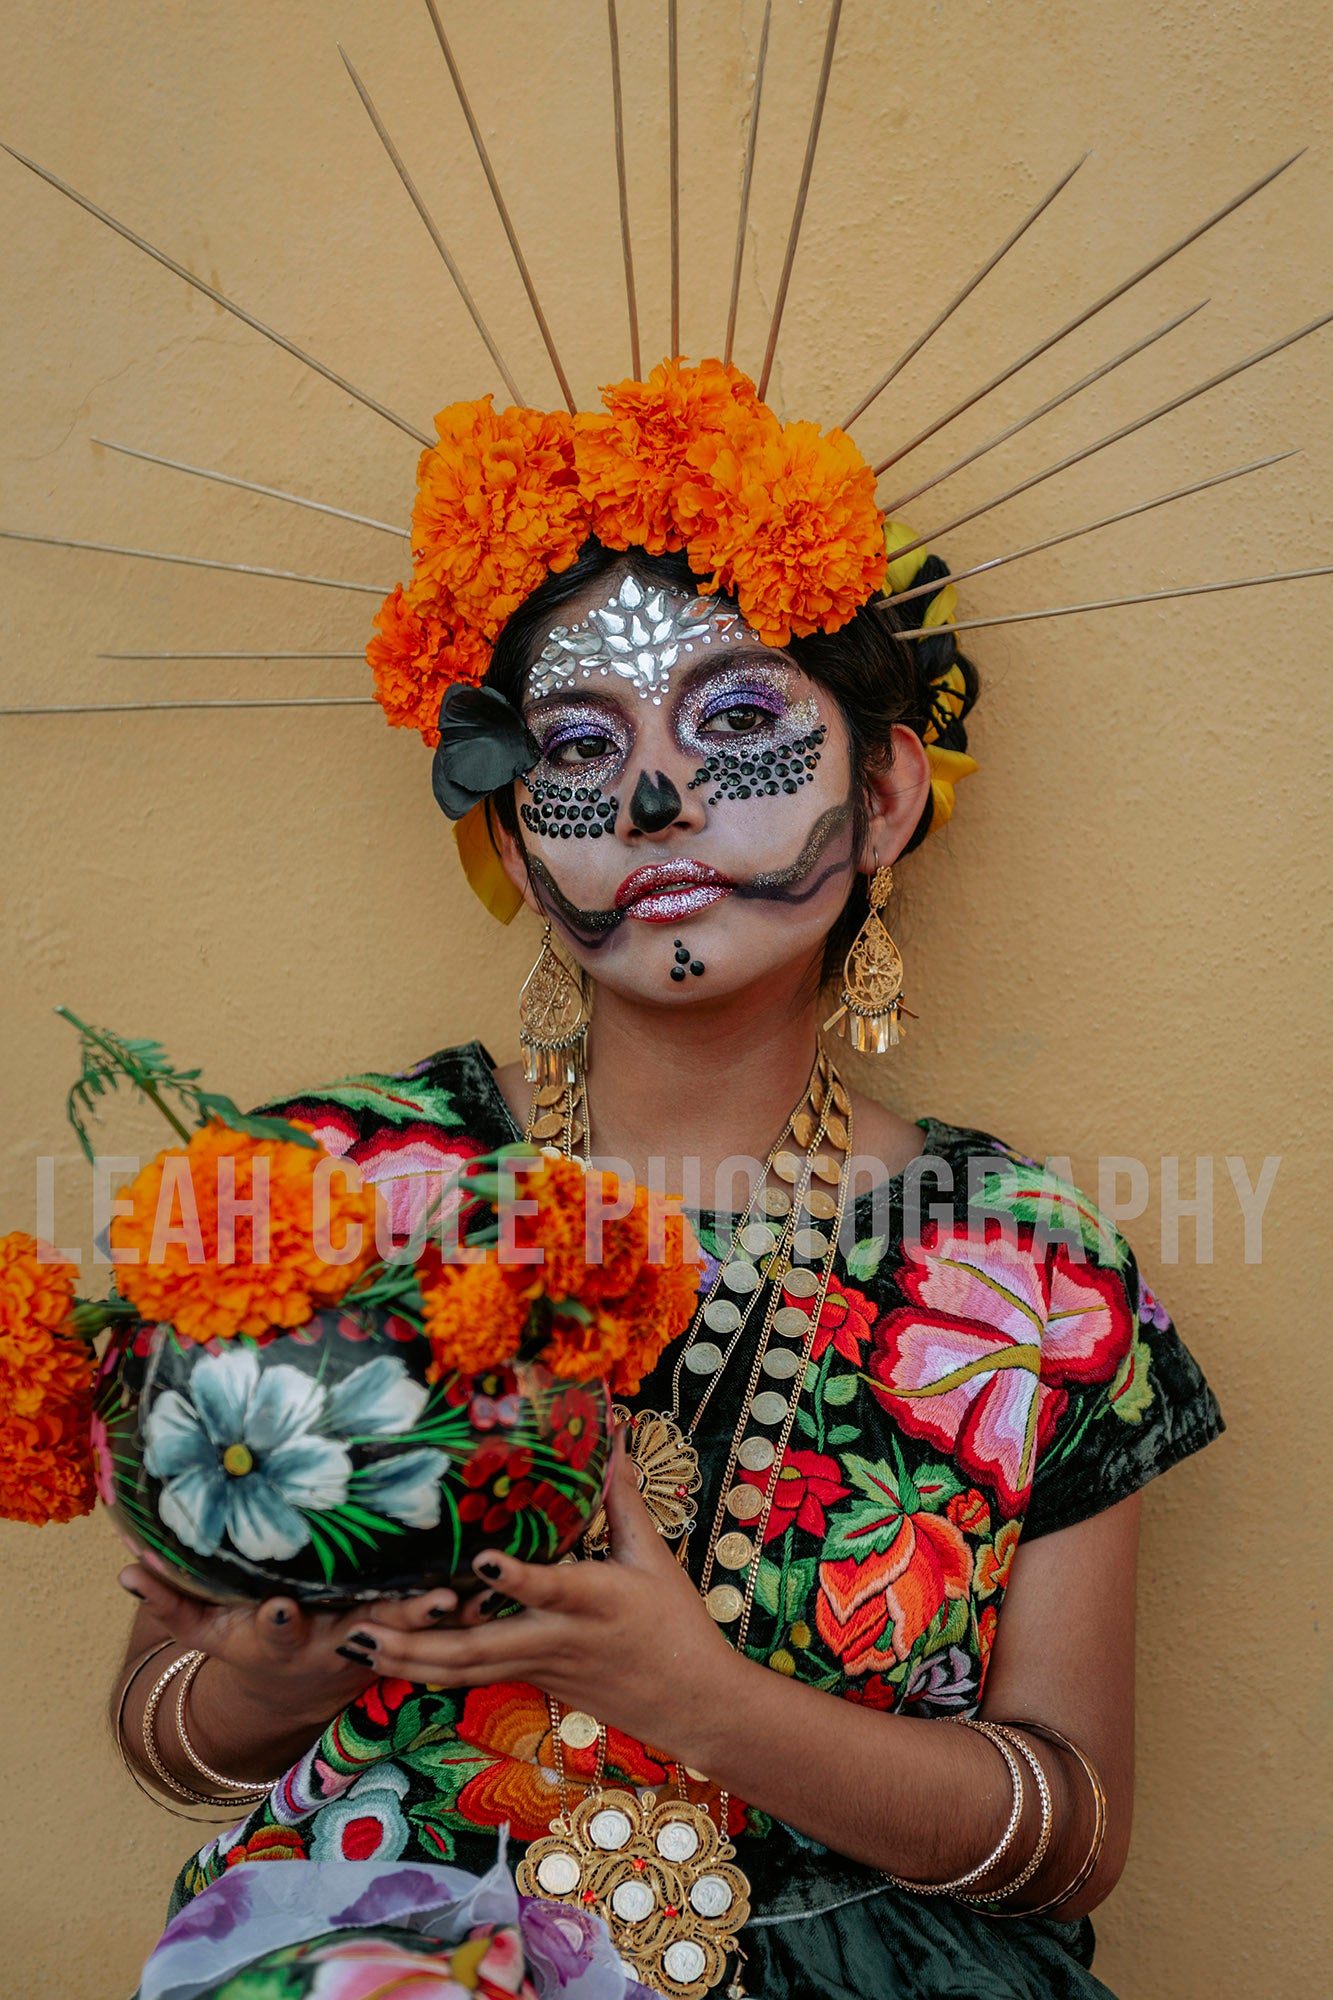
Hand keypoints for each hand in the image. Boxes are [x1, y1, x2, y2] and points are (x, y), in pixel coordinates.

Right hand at [118, 1563, 460, 1728]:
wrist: (294, 1684)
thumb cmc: (246, 1638)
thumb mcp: (205, 1627)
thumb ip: (170, 1597)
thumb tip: (124, 1563)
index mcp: (282, 1639)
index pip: (277, 1632)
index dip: (279, 1621)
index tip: (283, 1606)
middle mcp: (332, 1642)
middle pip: (364, 1634)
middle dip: (394, 1619)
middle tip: (425, 1600)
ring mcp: (373, 1642)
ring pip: (413, 1630)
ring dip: (442, 1614)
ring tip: (471, 1590)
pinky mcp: (405, 1634)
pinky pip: (443, 1623)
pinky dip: (469, 1604)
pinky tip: (496, 1581)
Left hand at [341, 1429, 744, 1764]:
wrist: (689, 1703)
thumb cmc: (674, 1623)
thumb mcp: (653, 1556)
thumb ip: (621, 1497)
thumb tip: (613, 1434)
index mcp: (593, 1600)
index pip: (551, 1587)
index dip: (517, 1577)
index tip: (482, 1559)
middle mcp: (557, 1636)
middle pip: (478, 1648)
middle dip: (418, 1642)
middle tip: (364, 1628)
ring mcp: (538, 1664)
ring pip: (464, 1669)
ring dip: (408, 1660)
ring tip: (356, 1642)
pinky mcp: (531, 1679)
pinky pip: (472, 1674)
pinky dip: (431, 1666)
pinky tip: (391, 1655)